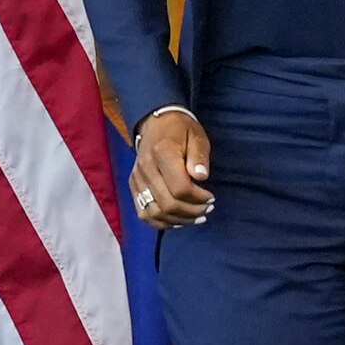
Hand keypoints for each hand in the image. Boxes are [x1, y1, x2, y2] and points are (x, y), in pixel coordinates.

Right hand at [129, 109, 212, 229]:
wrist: (156, 123)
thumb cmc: (181, 130)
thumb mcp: (197, 137)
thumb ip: (199, 157)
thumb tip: (201, 177)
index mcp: (162, 152)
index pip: (180, 188)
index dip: (198, 198)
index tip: (211, 197)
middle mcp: (146, 167)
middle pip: (167, 203)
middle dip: (191, 212)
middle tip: (207, 209)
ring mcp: (137, 178)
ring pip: (154, 212)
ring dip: (177, 220)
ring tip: (195, 217)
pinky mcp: (133, 185)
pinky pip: (143, 213)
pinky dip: (161, 221)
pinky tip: (178, 220)